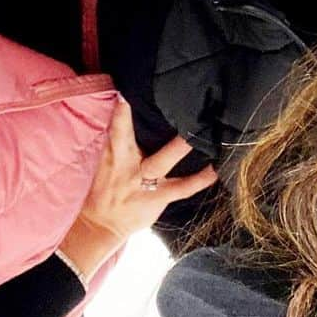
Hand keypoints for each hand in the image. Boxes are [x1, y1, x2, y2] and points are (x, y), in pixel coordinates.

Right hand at [58, 98, 216, 280]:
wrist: (100, 224)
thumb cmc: (107, 185)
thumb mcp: (110, 158)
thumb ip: (122, 136)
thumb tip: (132, 105)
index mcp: (114, 151)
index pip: (116, 127)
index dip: (121, 110)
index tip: (126, 93)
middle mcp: (126, 164)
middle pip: (128, 137)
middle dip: (135, 119)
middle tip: (168, 102)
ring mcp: (142, 182)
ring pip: (162, 161)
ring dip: (181, 147)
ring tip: (204, 133)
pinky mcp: (157, 197)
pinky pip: (182, 188)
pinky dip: (200, 180)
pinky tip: (215, 170)